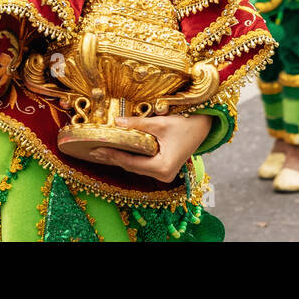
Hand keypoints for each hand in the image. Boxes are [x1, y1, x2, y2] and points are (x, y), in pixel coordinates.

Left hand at [85, 113, 211, 182]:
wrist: (204, 126)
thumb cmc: (186, 124)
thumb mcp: (159, 123)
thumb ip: (137, 125)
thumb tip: (115, 123)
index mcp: (163, 167)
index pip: (131, 162)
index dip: (113, 155)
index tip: (97, 148)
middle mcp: (164, 175)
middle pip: (133, 167)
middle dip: (114, 158)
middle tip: (95, 150)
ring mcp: (165, 174)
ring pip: (137, 167)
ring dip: (121, 159)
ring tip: (102, 150)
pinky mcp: (165, 169)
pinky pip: (143, 165)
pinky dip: (131, 158)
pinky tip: (119, 152)